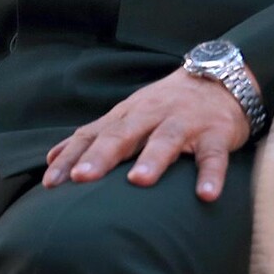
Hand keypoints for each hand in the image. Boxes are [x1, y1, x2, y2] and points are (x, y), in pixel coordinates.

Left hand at [42, 69, 250, 200]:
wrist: (222, 78)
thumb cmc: (167, 104)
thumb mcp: (129, 115)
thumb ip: (95, 136)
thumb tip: (53, 159)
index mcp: (129, 114)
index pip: (94, 135)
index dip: (72, 157)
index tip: (51, 183)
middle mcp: (153, 115)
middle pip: (124, 134)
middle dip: (102, 155)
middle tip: (82, 177)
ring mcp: (186, 123)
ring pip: (167, 138)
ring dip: (153, 158)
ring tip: (139, 180)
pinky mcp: (216, 133)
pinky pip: (213, 155)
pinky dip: (210, 174)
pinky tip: (206, 195)